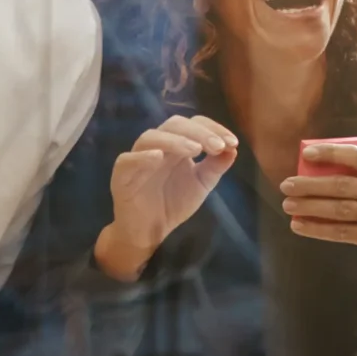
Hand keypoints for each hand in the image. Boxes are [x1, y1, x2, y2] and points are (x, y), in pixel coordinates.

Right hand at [97, 115, 236, 279]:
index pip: (194, 124)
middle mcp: (158, 146)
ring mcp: (138, 158)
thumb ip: (216, 166)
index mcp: (177, 144)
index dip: (213, 128)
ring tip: (195, 150)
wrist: (150, 231)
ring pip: (151, 137)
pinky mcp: (122, 175)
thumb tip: (234, 148)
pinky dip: (142, 156)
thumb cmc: (174, 202)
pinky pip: (128, 160)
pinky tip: (158, 157)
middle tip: (218, 146)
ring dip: (175, 140)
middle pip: (174, 125)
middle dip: (199, 132)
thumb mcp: (202, 184)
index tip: (232, 142)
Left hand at [280, 141, 356, 249]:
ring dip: (311, 206)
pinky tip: (298, 225)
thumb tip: (311, 169)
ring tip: (288, 205)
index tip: (306, 153)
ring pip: (340, 209)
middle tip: (287, 185)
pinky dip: (317, 228)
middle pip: (343, 184)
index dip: (331, 153)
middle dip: (311, 184)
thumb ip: (352, 176)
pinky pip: (341, 232)